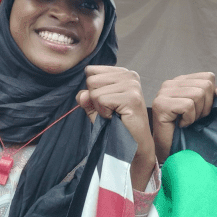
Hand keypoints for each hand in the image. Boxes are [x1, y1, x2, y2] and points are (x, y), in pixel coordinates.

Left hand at [76, 66, 154, 190]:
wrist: (134, 145)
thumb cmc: (117, 126)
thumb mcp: (97, 109)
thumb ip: (87, 99)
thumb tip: (82, 94)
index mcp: (122, 73)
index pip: (90, 71)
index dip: (93, 90)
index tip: (107, 103)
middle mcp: (129, 75)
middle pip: (91, 80)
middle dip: (95, 99)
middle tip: (111, 111)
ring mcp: (132, 85)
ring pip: (94, 91)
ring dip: (100, 108)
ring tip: (114, 114)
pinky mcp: (131, 98)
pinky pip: (101, 100)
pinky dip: (104, 113)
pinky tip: (116, 118)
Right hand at [151, 72, 216, 162]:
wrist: (172, 152)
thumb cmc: (187, 131)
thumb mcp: (206, 112)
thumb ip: (216, 98)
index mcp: (181, 81)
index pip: (208, 77)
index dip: (210, 97)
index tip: (199, 111)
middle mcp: (170, 83)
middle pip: (205, 86)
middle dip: (204, 107)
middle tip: (192, 119)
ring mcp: (163, 93)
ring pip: (197, 95)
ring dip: (196, 114)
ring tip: (186, 122)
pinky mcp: (160, 104)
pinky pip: (188, 106)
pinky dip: (189, 119)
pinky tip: (180, 125)